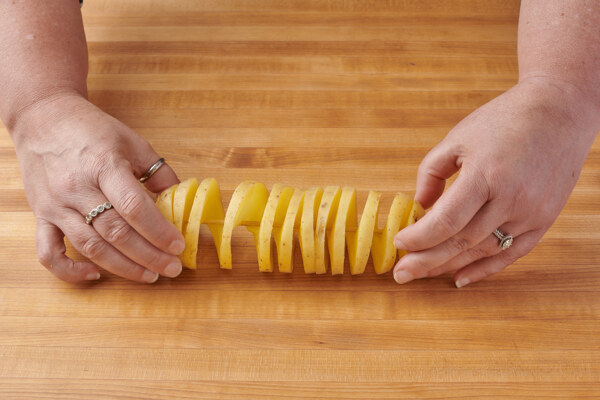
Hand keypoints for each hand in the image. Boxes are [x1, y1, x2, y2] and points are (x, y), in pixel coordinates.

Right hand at [11, 93, 184, 282]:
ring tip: (150, 275)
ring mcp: (56, 205)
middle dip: (149, 255)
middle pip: (116, 233)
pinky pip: (49, 251)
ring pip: (91, 247)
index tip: (178, 246)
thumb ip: (158, 171)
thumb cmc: (92, 130)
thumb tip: (181, 199)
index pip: (135, 208)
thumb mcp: (132, 142)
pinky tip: (95, 275)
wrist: (42, 118)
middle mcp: (77, 188)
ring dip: (123, 267)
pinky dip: (70, 270)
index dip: (159, 232)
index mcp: (104, 165)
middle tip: (172, 268)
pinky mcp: (41, 215)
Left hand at [393, 78, 598, 287]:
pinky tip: (460, 278)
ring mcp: (531, 213)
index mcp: (486, 175)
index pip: (446, 221)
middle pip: (462, 242)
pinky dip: (485, 269)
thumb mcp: (457, 138)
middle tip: (401, 274)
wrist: (559, 112)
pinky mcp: (544, 220)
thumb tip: (419, 206)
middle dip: (426, 261)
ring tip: (423, 273)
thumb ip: (431, 172)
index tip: (400, 242)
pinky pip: (512, 254)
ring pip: (484, 251)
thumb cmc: (503, 121)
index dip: (419, 237)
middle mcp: (512, 199)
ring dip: (450, 265)